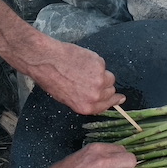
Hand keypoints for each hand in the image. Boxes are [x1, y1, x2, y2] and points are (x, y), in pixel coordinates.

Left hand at [0, 0, 123, 114]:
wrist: (46, 60)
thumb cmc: (51, 79)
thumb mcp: (66, 98)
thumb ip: (84, 100)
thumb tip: (98, 98)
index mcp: (86, 107)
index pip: (107, 106)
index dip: (113, 100)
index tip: (120, 98)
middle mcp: (95, 96)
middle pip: (110, 91)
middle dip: (105, 86)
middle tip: (93, 79)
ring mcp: (99, 80)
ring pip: (109, 77)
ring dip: (101, 73)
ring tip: (84, 69)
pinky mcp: (100, 65)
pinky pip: (103, 65)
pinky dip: (95, 62)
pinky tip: (82, 61)